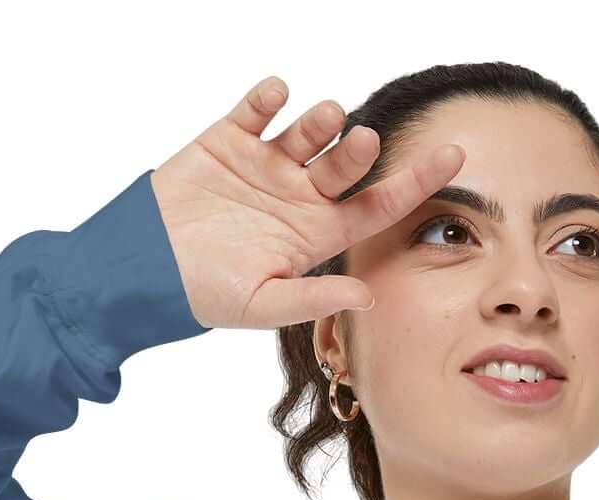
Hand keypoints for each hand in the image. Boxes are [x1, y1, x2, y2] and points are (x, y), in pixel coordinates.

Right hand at [149, 76, 464, 331]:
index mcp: (316, 234)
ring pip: (307, 131)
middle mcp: (299, 195)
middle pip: (345, 165)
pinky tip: (275, 96)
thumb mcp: (263, 305)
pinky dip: (268, 97)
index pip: (377, 205)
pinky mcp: (229, 139)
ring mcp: (266, 164)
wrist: (144, 267)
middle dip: (357, 151)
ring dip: (320, 121)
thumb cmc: (205, 294)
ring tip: (325, 118)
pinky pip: (256, 108)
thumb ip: (314, 297)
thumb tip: (369, 294)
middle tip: (361, 141)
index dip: (416, 183)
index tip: (454, 159)